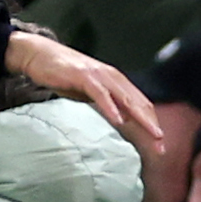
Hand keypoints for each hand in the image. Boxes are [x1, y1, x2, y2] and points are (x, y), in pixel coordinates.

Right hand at [5, 29, 164, 157]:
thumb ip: (107, 102)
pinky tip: (119, 120)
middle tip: (162, 147)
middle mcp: (113, 77)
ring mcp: (99, 75)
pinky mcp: (83, 75)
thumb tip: (123, 118)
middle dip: (152, 126)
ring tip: (152, 135)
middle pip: (139, 104)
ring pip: (126, 99)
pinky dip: (111, 107)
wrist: (39, 54)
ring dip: (141, 118)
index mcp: (116, 82)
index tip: (159, 147)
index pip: (141, 105)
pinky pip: (100, 94)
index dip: (152, 125)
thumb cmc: (64, 74)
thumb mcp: (89, 92)